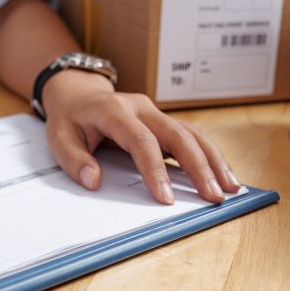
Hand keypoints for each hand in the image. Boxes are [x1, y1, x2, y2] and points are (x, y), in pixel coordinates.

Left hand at [41, 70, 239, 203]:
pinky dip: (210, 155)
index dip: (155, 170)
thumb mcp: (58, 137)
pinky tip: (223, 174)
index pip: (141, 141)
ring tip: (231, 187)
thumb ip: (74, 160)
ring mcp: (156, 112)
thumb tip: (93, 180)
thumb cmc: (70, 117)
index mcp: (114, 111)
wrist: (78, 93)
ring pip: (192, 133)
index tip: (165, 198)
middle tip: (213, 196)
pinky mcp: (164, 121)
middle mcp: (141, 108)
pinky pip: (191, 135)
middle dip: (199, 166)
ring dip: (213, 160)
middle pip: (178, 134)